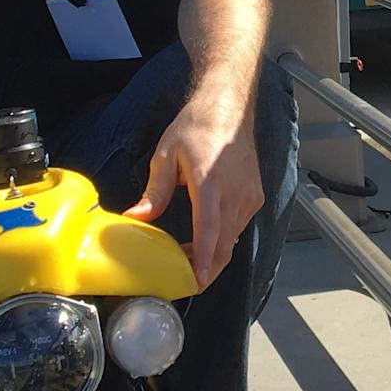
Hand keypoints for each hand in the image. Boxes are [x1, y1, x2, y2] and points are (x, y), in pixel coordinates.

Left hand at [129, 91, 263, 289]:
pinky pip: (238, 226)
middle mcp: (235, 192)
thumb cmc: (198, 126)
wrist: (229, 108)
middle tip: (184, 282)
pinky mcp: (254, 196)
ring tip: (186, 258)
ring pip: (232, 239)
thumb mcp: (167, 155)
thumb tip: (136, 218)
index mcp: (210, 181)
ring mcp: (248, 196)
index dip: (203, 259)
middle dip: (206, 270)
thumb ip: (154, 191)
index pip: (209, 229)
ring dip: (212, 254)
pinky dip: (223, 238)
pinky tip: (205, 236)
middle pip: (224, 245)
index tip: (196, 281)